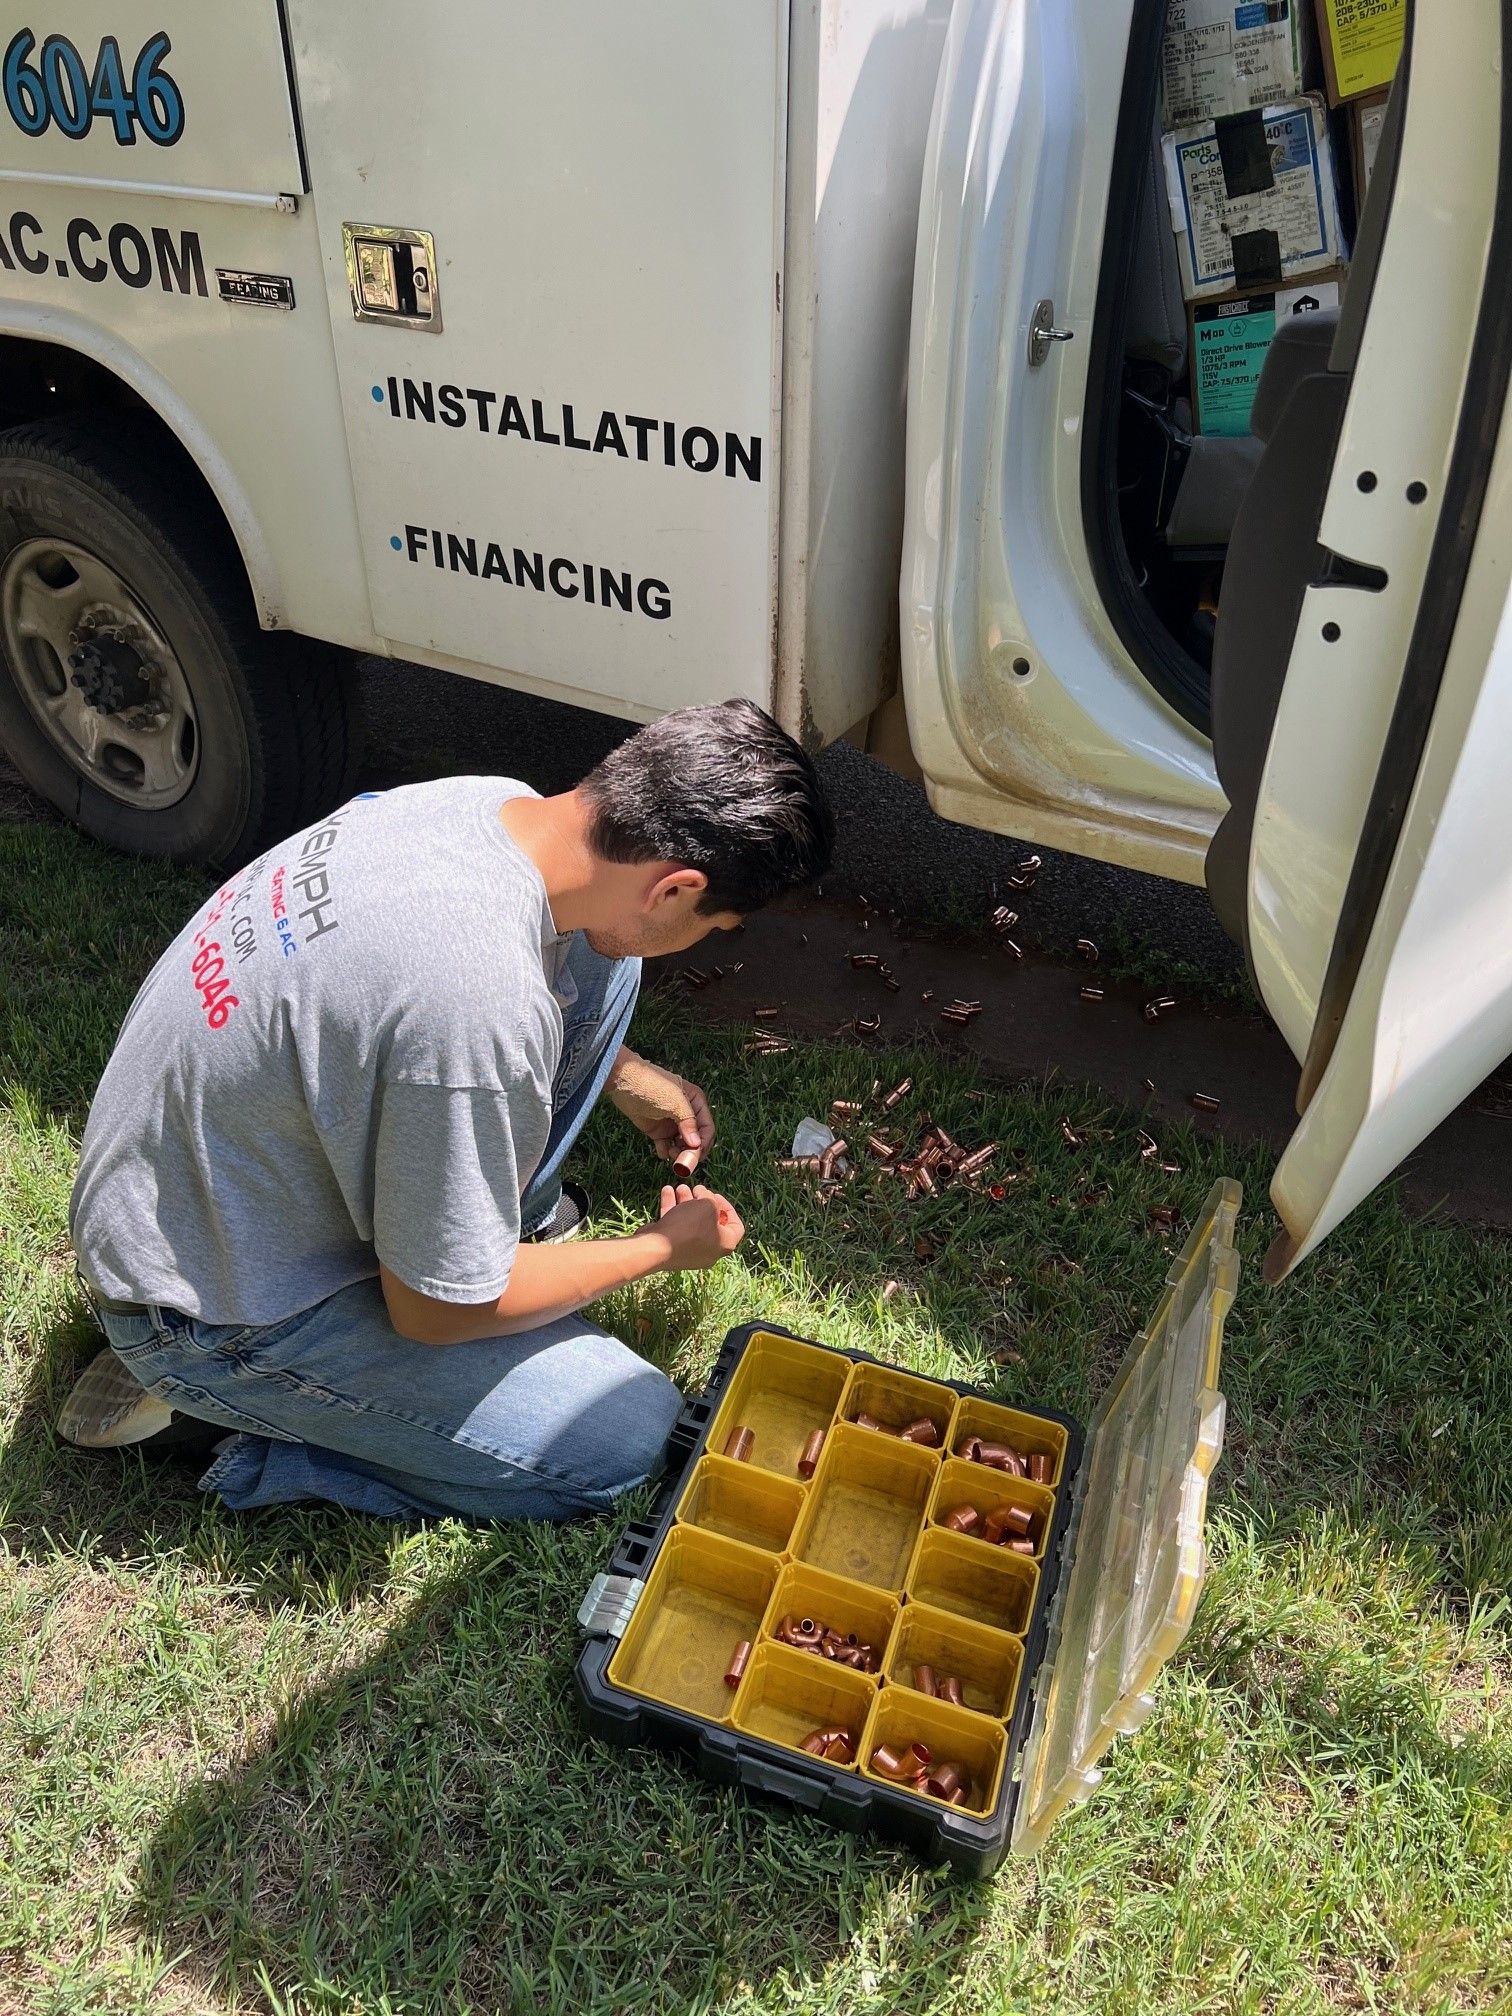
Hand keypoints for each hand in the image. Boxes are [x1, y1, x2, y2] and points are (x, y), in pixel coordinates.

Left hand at [607, 1048, 714, 1174]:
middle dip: (691, 1152)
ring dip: (679, 1153)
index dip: (703, 1143)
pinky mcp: (658, 1131)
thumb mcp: (674, 1102)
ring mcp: (672, 1124)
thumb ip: (688, 1123)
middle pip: (696, 1140)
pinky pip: (667, 1146)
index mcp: (696, 1103)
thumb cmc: (652, 1087)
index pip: (707, 1128)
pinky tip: (661, 1150)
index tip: (695, 1154)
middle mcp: (687, 1114)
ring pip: (683, 1146)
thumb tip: (697, 1144)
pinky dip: (665, 1152)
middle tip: (682, 1163)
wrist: (623, 1082)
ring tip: (670, 1152)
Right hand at [655, 1183, 744, 1270]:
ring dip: (686, 1202)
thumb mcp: (707, 1205)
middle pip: (709, 1222)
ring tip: (681, 1187)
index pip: (735, 1226)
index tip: (715, 1195)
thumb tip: (704, 1197)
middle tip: (697, 1189)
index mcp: (724, 1244)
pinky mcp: (672, 1248)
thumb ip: (710, 1199)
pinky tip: (667, 1191)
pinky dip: (672, 1208)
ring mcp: (690, 1250)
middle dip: (702, 1201)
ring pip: (690, 1222)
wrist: (657, 1248)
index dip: (728, 1208)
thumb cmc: (689, 1227)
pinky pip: (676, 1226)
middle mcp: (709, 1250)